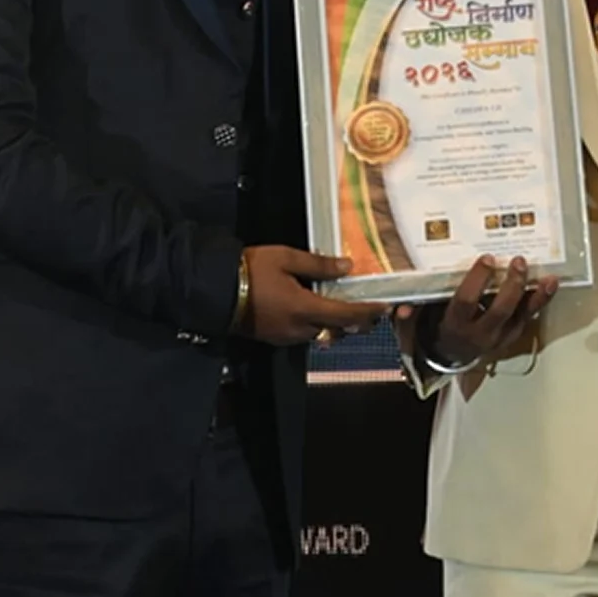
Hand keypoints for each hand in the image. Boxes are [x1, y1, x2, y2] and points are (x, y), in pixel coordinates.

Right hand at [241, 246, 386, 346]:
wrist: (213, 290)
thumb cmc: (249, 272)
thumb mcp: (285, 258)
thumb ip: (318, 265)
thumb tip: (346, 266)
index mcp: (305, 309)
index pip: (347, 315)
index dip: (368, 312)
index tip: (383, 307)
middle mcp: (299, 329)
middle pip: (338, 331)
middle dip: (356, 322)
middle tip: (368, 309)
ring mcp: (286, 336)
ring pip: (321, 335)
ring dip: (335, 325)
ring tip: (341, 306)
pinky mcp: (274, 338)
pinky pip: (303, 335)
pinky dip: (315, 325)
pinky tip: (314, 310)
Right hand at [393, 256, 556, 369]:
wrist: (450, 356)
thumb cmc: (435, 328)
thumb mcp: (417, 324)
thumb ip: (408, 316)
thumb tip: (399, 307)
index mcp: (455, 326)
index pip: (467, 302)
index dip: (477, 280)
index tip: (487, 258)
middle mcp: (479, 334)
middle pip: (499, 310)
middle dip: (511, 286)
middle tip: (519, 262)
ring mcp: (499, 338)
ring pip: (520, 318)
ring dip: (535, 297)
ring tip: (549, 278)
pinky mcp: (511, 337)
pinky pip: (528, 319)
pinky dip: (539, 302)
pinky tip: (550, 285)